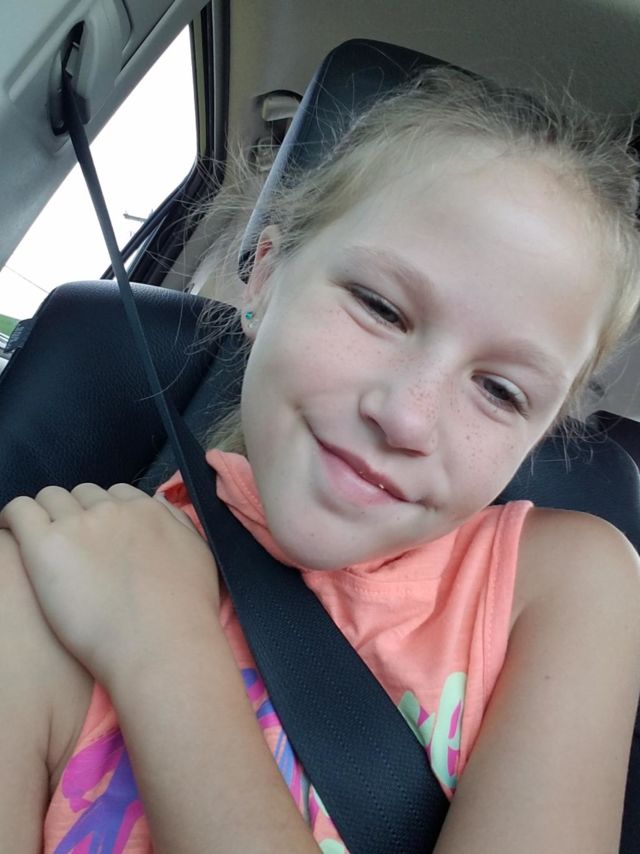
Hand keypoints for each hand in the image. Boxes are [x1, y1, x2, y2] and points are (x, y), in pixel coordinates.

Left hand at [0, 483, 219, 688]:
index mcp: (147, 510)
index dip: (106, 515)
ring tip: (42, 545)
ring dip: (47, 515)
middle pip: (83, 494)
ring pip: (50, 498)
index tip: (101, 538)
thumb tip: (157, 504)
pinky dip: (12, 518)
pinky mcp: (47, 546)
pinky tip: (11, 533)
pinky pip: (19, 511)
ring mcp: (79, 524)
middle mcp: (113, 510)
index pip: (116, 494)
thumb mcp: (198, 554)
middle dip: (77, 513)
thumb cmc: (185, 612)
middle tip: (74, 548)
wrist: (162, 645)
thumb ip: (178, 523)